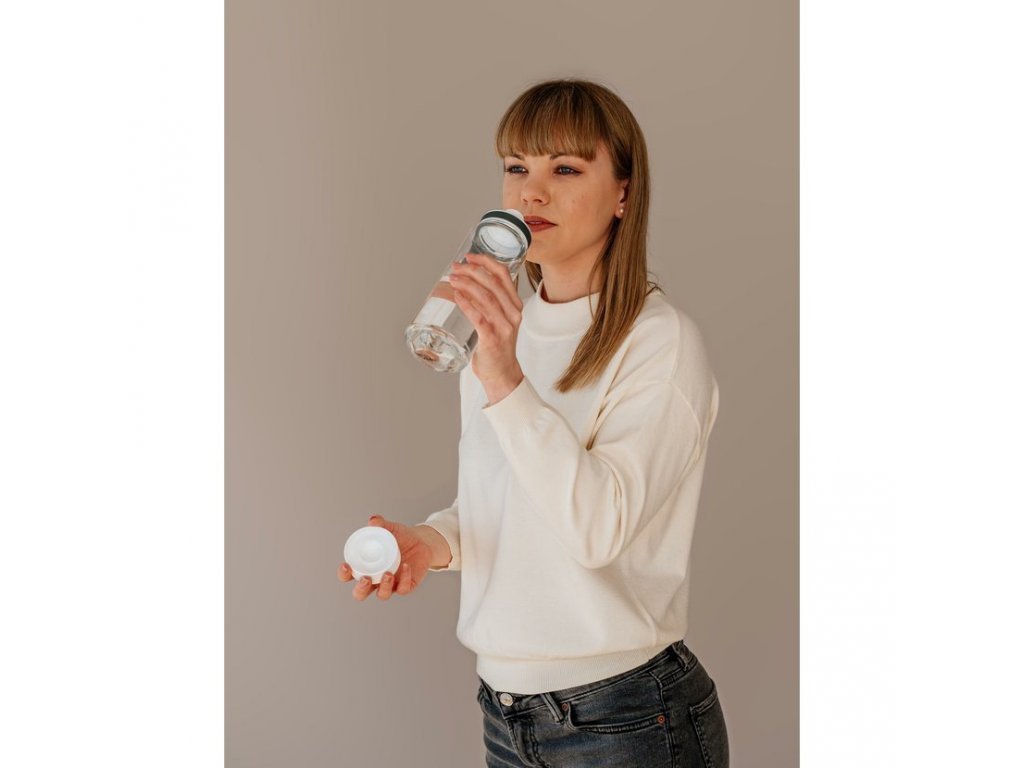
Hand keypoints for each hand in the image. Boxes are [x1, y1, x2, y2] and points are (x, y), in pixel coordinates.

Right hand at [337, 515, 431, 600]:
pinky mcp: (406, 586)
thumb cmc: (400, 537)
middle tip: (366, 579)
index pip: (348, 575)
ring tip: (388, 574)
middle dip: (361, 589)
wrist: (421, 541)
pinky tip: (406, 566)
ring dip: (383, 587)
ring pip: (382, 595)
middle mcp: (375, 579)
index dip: (344, 574)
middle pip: (360, 593)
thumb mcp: (390, 529)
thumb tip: (373, 521)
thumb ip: (381, 524)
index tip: (346, 565)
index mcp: (365, 567)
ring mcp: (390, 585)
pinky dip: (404, 578)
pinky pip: (403, 588)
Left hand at [449, 253, 524, 402]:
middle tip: (455, 267)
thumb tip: (467, 284)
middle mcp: (513, 313)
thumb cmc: (497, 346)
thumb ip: (490, 303)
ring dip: (466, 285)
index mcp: (515, 305)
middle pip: (493, 283)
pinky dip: (466, 304)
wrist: (502, 374)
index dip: (486, 262)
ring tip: (452, 279)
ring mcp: (504, 326)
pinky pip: (479, 317)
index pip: (504, 275)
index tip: (469, 256)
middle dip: (471, 271)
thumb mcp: (499, 319)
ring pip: (486, 297)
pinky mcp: (493, 339)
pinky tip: (456, 296)